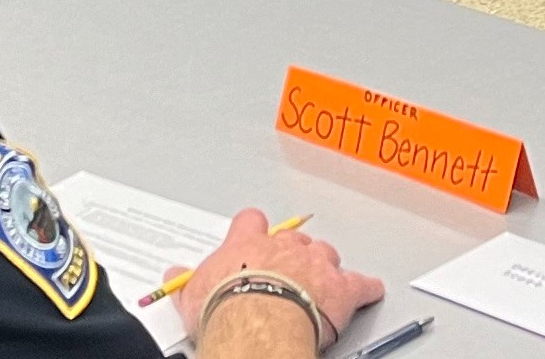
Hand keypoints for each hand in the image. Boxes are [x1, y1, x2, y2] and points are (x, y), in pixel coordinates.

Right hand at [177, 208, 381, 357]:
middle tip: (291, 268)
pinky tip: (371, 290)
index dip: (256, 231)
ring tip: (325, 279)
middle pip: (295, 238)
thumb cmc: (225, 308)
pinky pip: (360, 283)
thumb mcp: (190, 296)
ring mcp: (315, 265)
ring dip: (327, 266)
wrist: (255, 322)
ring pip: (326, 253)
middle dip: (295, 251)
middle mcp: (283, 248)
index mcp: (246, 246)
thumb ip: (184, 282)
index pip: (251, 223)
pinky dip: (367, 288)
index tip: (257, 237)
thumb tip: (173, 276)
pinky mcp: (341, 289)